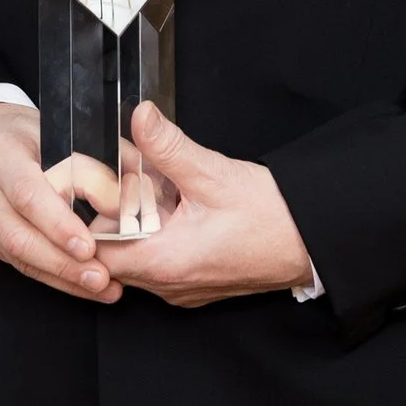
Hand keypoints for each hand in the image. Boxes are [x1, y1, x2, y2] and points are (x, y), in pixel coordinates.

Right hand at [0, 102, 122, 303]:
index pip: (28, 193)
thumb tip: (132, 189)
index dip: (58, 224)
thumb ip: (92, 157)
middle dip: (63, 262)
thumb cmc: (21, 133)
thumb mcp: (55, 129)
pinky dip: (50, 276)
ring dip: (61, 276)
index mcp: (3, 152)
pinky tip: (78, 284)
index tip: (89, 246)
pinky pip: (16, 263)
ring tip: (99, 285)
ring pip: (17, 256)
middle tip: (101, 276)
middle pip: (20, 235)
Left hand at [95, 104, 314, 307]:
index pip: (97, 254)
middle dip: (118, 210)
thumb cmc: (273, 218)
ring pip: (140, 253)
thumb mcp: (213, 174)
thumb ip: (169, 147)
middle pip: (116, 251)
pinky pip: (163, 258)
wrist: (314, 243)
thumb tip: (140, 118)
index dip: (90, 220)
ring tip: (157, 184)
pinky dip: (161, 230)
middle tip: (131, 174)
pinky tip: (178, 201)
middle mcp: (170, 285)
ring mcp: (185, 287)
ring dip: (141, 219)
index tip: (98, 188)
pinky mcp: (198, 282)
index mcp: (165, 263)